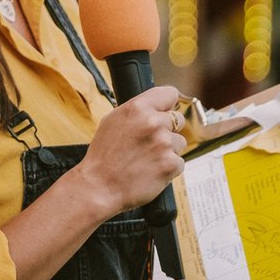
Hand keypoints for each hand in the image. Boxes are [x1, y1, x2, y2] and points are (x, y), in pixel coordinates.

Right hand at [79, 84, 187, 218]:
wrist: (100, 186)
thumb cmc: (104, 154)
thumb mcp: (112, 120)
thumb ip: (137, 110)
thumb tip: (158, 106)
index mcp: (138, 108)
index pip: (170, 94)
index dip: (168, 104)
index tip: (165, 111)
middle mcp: (153, 122)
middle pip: (178, 119)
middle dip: (167, 130)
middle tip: (148, 142)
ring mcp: (164, 144)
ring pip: (179, 142)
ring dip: (168, 150)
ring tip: (147, 159)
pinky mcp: (171, 164)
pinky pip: (179, 162)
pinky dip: (168, 167)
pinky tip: (151, 170)